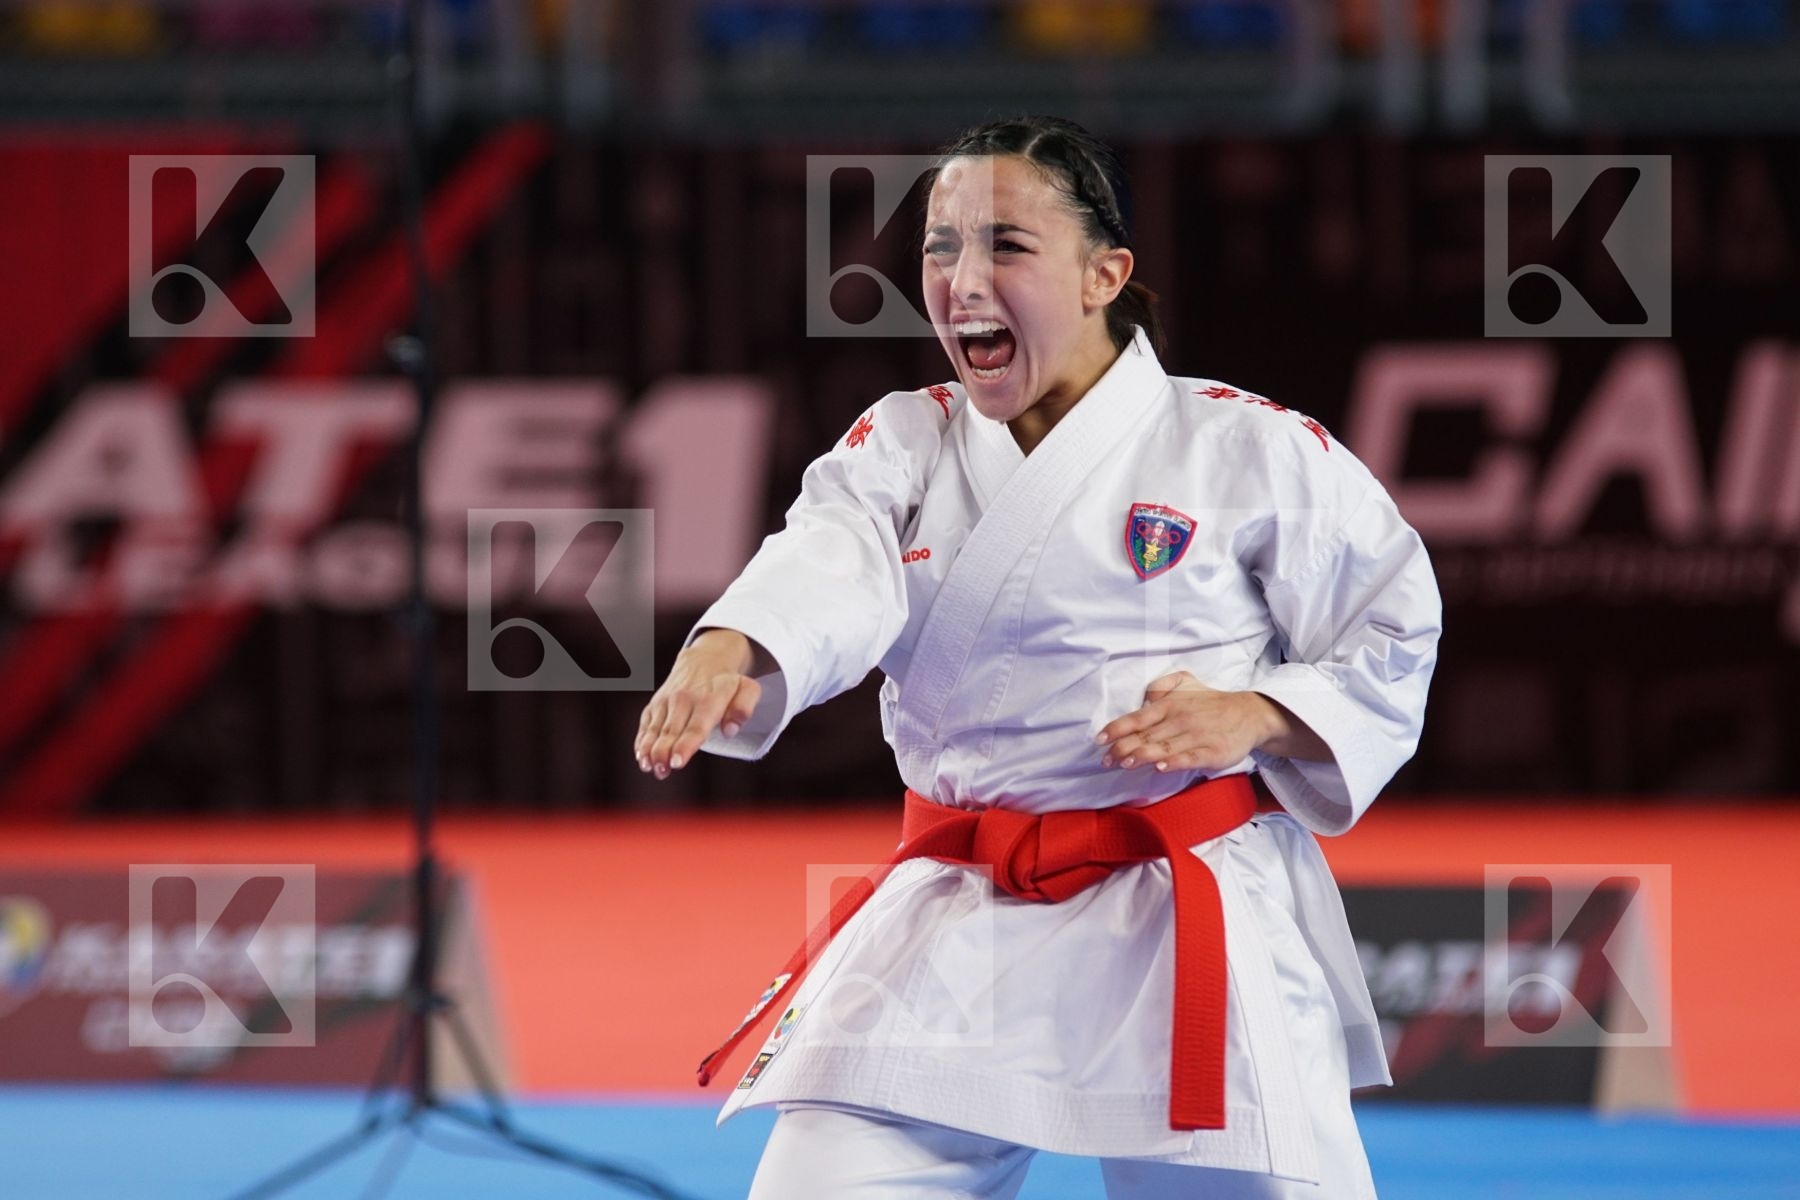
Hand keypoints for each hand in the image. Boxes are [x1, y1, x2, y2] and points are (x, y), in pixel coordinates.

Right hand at [635, 629, 763, 778]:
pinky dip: (641, 741)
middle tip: (662, 772)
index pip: (695, 727)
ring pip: (655, 728)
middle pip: (671, 731)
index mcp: (707, 701)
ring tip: (649, 768)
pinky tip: (641, 757)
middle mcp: (683, 700)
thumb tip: (730, 731)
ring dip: (650, 750)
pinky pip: (645, 724)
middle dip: (664, 753)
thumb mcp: (747, 689)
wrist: (704, 659)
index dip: (685, 746)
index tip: (677, 762)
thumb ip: (743, 709)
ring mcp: (666, 701)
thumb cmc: (728, 682)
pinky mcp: (655, 704)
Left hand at [1094, 671, 1285, 772]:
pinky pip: (1190, 757)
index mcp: (1171, 705)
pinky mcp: (1212, 752)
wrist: (1249, 714)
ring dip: (1143, 755)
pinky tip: (1161, 768)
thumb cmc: (1211, 702)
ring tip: (1125, 763)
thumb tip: (1144, 696)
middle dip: (1123, 748)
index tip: (1099, 740)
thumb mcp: (1186, 683)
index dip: (1117, 729)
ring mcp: (1197, 736)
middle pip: (1146, 735)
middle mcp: (1181, 719)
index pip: (1138, 718)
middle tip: (1105, 760)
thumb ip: (1162, 685)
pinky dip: (1175, 762)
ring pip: (1165, 747)